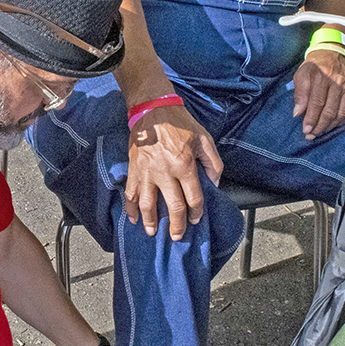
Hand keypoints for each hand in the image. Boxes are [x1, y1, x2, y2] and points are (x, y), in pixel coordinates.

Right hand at [125, 104, 223, 239]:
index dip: (196, 213)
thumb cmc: (180, 124)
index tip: (195, 219)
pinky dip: (130, 208)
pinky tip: (133, 218)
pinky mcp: (134, 169)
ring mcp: (147, 172)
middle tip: (177, 236)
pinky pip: (130, 193)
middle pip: (173, 207)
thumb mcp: (204, 139)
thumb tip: (214, 184)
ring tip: (153, 232)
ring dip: (151, 222)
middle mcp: (166, 172)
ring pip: (148, 204)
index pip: (193, 198)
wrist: (153, 110)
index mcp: (185, 165)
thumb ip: (213, 163)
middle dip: (177, 225)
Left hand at [293, 50, 344, 139]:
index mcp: (322, 77)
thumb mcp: (302, 74)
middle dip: (320, 126)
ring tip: (321, 131)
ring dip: (330, 126)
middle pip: (330, 111)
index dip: (311, 119)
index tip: (306, 130)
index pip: (317, 103)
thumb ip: (299, 93)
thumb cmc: (315, 66)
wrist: (334, 55)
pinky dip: (343, 122)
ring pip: (341, 114)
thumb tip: (298, 113)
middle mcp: (338, 83)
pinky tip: (334, 125)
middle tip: (312, 135)